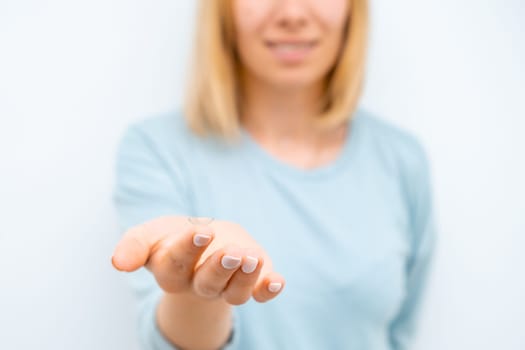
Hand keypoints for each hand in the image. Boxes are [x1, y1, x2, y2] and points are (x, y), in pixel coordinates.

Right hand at [111, 215, 284, 304]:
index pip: (177, 263)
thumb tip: (118, 262)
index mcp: (171, 270)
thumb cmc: (173, 236)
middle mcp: (199, 283)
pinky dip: (269, 289)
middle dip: (221, 268)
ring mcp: (227, 286)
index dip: (189, 249)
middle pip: (209, 283)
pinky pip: (260, 293)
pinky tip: (277, 281)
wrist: (203, 240)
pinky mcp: (251, 283)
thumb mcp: (151, 233)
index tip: (202, 232)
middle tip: (234, 252)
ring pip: (236, 292)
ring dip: (246, 278)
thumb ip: (134, 244)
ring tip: (253, 259)